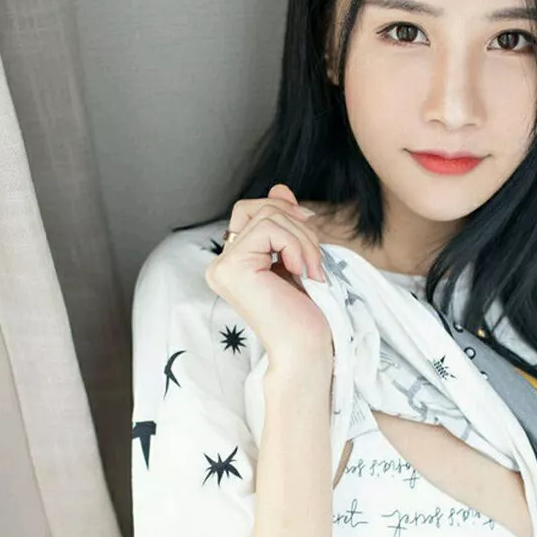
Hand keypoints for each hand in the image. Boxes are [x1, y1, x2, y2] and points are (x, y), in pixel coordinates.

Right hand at [204, 183, 331, 361]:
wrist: (307, 350)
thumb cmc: (306, 315)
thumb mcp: (297, 257)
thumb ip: (285, 224)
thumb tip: (279, 186)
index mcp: (235, 262)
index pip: (251, 211)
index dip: (282, 209)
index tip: (310, 224)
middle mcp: (221, 264)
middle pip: (256, 208)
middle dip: (296, 224)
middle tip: (316, 257)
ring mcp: (222, 266)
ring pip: (266, 216)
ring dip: (303, 239)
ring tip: (314, 270)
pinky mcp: (231, 268)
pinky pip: (267, 229)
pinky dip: (296, 246)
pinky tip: (303, 273)